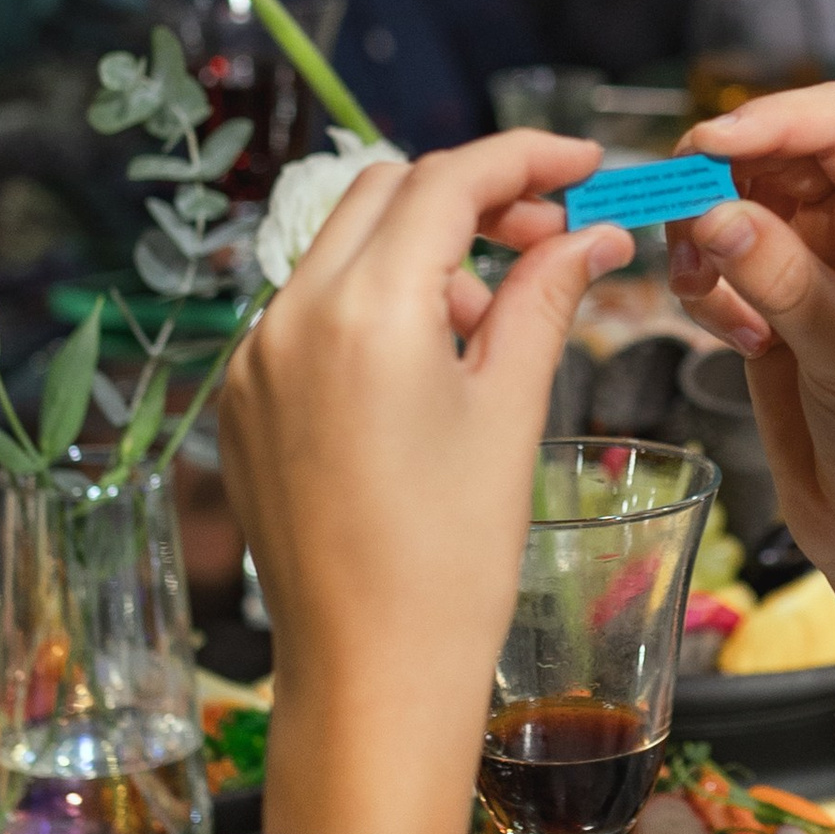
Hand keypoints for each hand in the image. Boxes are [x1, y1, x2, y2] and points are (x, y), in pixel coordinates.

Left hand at [218, 132, 628, 833]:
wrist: (369, 673)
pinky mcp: (242, 403)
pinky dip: (371, 306)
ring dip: (420, 253)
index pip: (446, 181)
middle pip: (383, 193)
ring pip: (341, 249)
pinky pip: (307, 313)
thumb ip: (546, 299)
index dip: (524, 159)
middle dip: (470, 198)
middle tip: (547, 235)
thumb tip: (592, 235)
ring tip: (490, 321)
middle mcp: (289, 318)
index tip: (582, 166)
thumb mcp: (510, 412)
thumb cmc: (450, 560)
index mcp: (364, 311)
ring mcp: (253, 360)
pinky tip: (427, 365)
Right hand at [665, 84, 834, 709]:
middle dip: (720, 176)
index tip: (707, 146)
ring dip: (701, 233)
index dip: (772, 120)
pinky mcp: (774, 304)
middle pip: (775, 152)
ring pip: (735, 202)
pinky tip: (733, 336)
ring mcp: (815, 262)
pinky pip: (719, 261)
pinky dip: (705, 285)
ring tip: (699, 286)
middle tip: (674, 211)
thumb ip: (778, 272)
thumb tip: (710, 211)